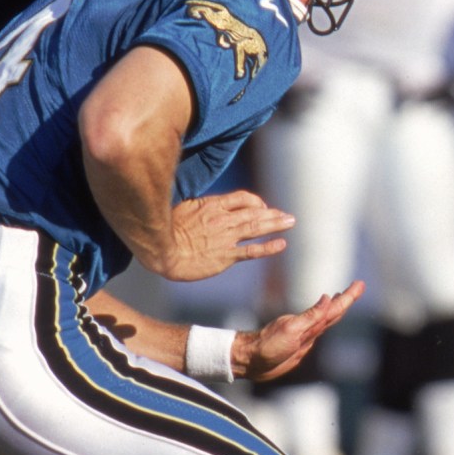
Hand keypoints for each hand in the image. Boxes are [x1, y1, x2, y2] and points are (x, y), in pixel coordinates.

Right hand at [156, 189, 294, 281]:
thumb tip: (208, 203)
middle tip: (288, 216)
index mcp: (213, 206)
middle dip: (274, 214)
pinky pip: (251, 250)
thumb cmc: (167, 230)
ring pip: (257, 227)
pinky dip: (268, 247)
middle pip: (255, 212)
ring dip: (276, 225)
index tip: (262, 207)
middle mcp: (224, 219)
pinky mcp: (226, 256)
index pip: (243, 198)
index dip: (256, 202)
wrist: (162, 251)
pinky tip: (281, 245)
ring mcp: (226, 237)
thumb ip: (201, 206)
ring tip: (290, 222)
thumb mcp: (184, 208)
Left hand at [240, 281, 364, 382]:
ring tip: (347, 297)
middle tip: (359, 286)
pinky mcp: (300, 345)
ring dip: (338, 307)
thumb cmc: (267, 346)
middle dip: (347, 299)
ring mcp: (304, 335)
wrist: (251, 361)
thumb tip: (327, 298)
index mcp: (308, 322)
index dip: (347, 297)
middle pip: (333, 311)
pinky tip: (327, 316)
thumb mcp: (290, 330)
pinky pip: (318, 330)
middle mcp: (308, 327)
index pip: (333, 307)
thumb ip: (311, 316)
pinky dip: (326, 321)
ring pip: (327, 319)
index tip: (359, 284)